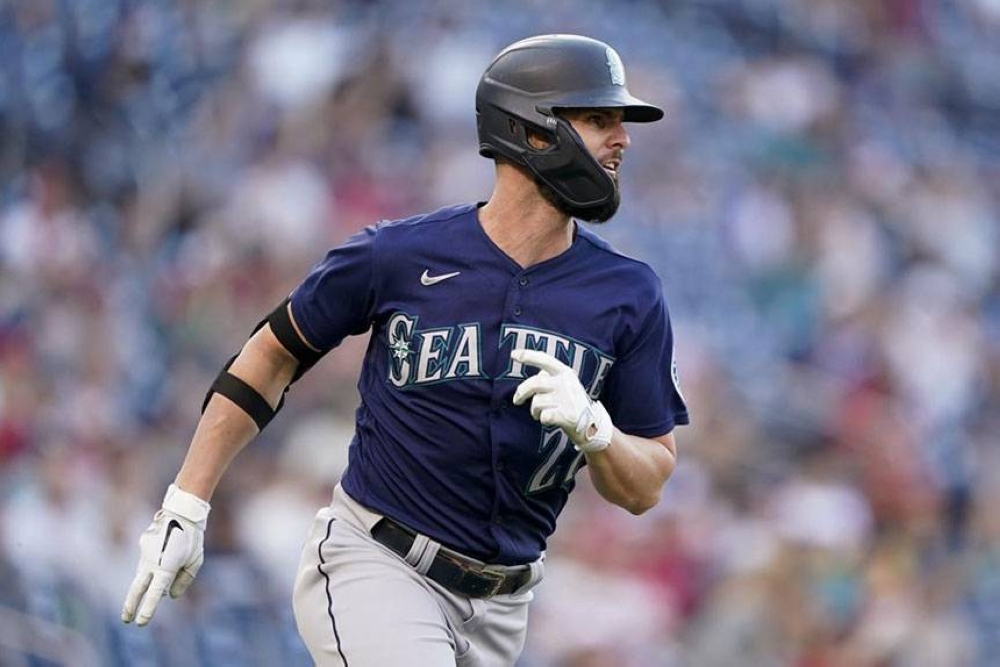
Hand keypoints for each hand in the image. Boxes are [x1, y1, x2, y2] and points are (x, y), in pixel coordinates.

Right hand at [121, 484, 209, 626]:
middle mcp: (152, 562)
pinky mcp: (143, 545)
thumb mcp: (194, 561)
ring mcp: (145, 553)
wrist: (182, 513)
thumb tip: (169, 596)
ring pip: (142, 573)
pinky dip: (154, 561)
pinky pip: (148, 559)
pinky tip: (167, 548)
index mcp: (166, 568)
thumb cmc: (192, 539)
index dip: (147, 609)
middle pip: (136, 588)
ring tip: (169, 565)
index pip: (154, 594)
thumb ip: (183, 580)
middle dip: (130, 605)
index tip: (140, 622)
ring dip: (148, 580)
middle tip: (126, 619)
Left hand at [511, 349, 612, 452]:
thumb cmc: (573, 403)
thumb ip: (550, 377)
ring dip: (534, 411)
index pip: (544, 360)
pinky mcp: (567, 415)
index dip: (528, 356)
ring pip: (536, 402)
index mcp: (566, 372)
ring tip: (541, 414)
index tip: (513, 354)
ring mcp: (567, 399)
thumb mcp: (567, 384)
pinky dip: (542, 419)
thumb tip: (530, 375)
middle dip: (521, 392)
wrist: (593, 426)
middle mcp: (566, 383)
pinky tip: (550, 420)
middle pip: (534, 383)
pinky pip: (543, 416)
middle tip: (516, 400)